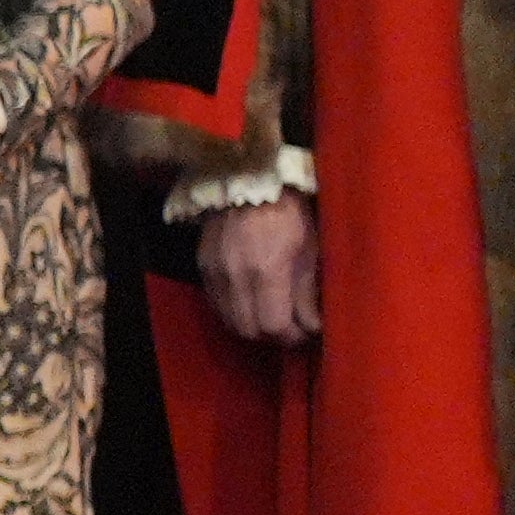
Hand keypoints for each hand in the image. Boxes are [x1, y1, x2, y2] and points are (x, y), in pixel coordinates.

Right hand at [197, 192, 319, 344]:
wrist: (247, 178)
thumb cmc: (289, 211)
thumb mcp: (309, 249)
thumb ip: (307, 292)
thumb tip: (312, 326)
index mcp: (267, 270)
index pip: (273, 325)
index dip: (292, 336)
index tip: (307, 333)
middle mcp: (235, 276)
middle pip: (249, 330)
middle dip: (272, 336)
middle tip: (291, 328)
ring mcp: (214, 272)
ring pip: (230, 320)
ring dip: (253, 326)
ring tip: (272, 315)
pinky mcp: (203, 267)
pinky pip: (217, 304)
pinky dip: (235, 312)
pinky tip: (252, 301)